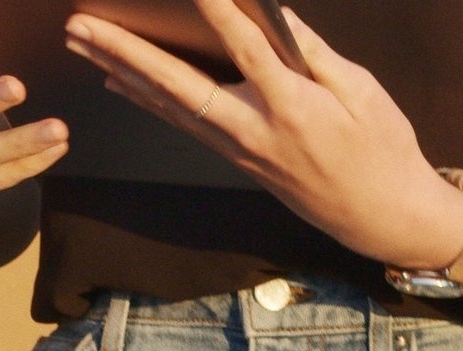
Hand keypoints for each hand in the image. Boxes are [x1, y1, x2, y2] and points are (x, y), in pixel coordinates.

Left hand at [62, 1, 462, 270]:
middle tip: (80, 23)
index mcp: (292, 107)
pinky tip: (119, 81)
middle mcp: (255, 131)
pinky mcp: (238, 160)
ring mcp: (241, 151)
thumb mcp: (361, 91)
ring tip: (80, 43)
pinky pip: (182, 124)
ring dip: (121, 72)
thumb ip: (311, 51)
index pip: (244, 45)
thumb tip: (272, 13)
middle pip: (178, 86)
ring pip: (169, 108)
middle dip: (125, 50)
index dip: (214, 6)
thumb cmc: (382, 150)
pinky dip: (147, 100)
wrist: (381, 217)